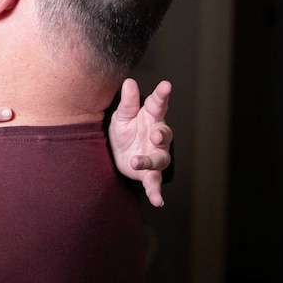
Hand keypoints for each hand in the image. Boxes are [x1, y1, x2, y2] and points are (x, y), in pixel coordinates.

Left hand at [108, 78, 172, 207]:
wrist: (117, 154)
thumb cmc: (124, 129)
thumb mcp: (121, 116)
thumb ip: (128, 102)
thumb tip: (130, 82)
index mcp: (150, 117)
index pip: (158, 104)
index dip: (162, 95)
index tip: (166, 85)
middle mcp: (156, 136)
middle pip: (165, 134)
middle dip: (162, 134)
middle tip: (156, 134)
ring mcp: (155, 154)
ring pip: (161, 158)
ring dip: (151, 161)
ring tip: (137, 162)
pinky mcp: (150, 173)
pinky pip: (155, 183)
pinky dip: (156, 192)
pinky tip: (158, 201)